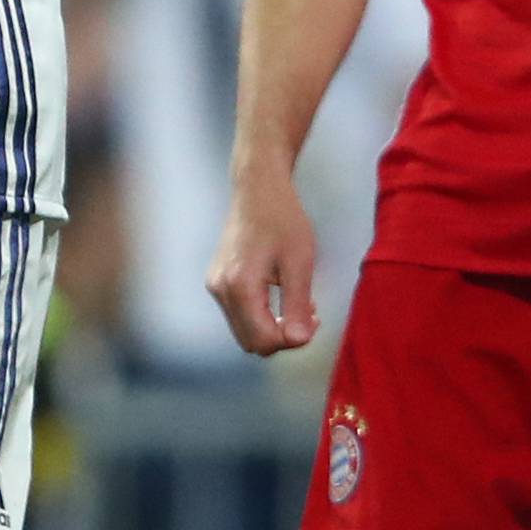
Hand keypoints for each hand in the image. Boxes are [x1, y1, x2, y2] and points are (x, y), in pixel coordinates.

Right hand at [209, 174, 319, 355]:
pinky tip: (280, 296)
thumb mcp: (299, 262)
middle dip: (282, 337)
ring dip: (272, 327)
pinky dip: (261, 316)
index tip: (315, 320)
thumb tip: (297, 340)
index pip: (263, 339)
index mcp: (239, 286)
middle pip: (251, 341)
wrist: (257, 188)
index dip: (292, 340)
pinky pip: (239, 314)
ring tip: (299, 304)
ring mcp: (215, 286)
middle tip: (309, 315)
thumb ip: (297, 304)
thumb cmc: (282, 218)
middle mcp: (220, 290)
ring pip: (244, 330)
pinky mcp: (217, 281)